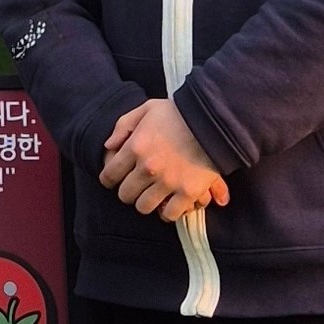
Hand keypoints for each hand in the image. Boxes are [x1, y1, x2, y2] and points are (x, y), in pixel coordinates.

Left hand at [100, 97, 229, 220]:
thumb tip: (108, 146)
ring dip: (146, 202)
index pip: (109, 175)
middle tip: (136, 187)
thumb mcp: (147, 109)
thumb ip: (123, 125)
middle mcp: (148, 167)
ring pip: (144, 207)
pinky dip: (168, 212)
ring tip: (152, 196)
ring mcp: (168, 182)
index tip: (115, 179)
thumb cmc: (180, 113)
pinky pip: (170, 214)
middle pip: (125, 195)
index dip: (109, 179)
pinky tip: (169, 205)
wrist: (215, 119)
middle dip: (128, 191)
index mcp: (135, 147)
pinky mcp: (188, 192)